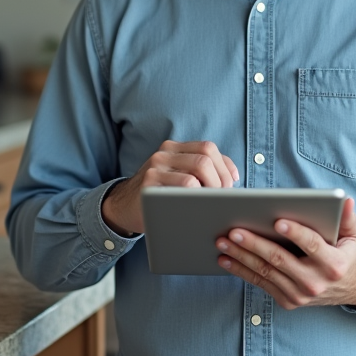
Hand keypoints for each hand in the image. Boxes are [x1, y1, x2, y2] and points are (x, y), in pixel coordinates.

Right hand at [101, 140, 238, 235]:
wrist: (123, 206)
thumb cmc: (159, 194)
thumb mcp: (177, 175)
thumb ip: (200, 171)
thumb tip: (232, 178)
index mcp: (174, 148)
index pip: (207, 148)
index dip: (225, 165)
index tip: (232, 183)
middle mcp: (164, 153)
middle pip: (204, 158)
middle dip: (220, 180)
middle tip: (223, 198)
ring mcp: (155, 167)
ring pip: (195, 172)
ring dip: (211, 190)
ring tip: (212, 204)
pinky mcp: (149, 185)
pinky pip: (182, 188)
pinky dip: (196, 198)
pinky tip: (198, 207)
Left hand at [215, 197, 355, 309]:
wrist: (350, 287)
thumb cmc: (347, 252)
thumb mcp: (353, 234)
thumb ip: (347, 217)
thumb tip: (345, 200)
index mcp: (334, 264)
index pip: (313, 245)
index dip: (296, 233)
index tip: (278, 221)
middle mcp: (316, 283)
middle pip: (280, 260)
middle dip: (255, 244)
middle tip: (234, 231)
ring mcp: (300, 295)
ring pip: (266, 273)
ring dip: (241, 257)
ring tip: (223, 243)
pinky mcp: (288, 301)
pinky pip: (261, 283)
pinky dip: (242, 271)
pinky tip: (226, 259)